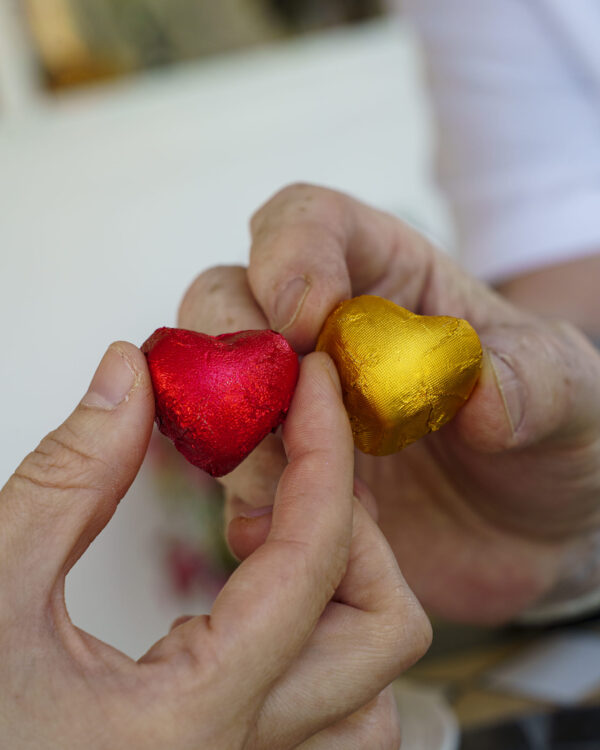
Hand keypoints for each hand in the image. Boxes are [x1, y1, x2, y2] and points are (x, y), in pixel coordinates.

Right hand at [0, 342, 429, 748]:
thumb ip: (73, 475)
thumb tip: (131, 377)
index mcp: (189, 721)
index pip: (312, 559)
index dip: (324, 450)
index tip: (313, 387)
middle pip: (383, 637)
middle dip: (355, 527)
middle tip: (292, 462)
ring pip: (370, 695)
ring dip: (347, 593)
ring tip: (267, 531)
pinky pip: (326, 718)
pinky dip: (320, 639)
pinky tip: (252, 591)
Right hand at [179, 183, 599, 624]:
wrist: (533, 531)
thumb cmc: (549, 435)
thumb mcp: (571, 393)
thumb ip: (537, 379)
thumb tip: (481, 398)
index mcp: (387, 279)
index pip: (307, 223)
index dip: (290, 254)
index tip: (306, 317)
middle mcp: (323, 335)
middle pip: (227, 295)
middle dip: (235, 343)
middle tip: (279, 406)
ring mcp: (294, 407)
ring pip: (210, 385)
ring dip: (233, 431)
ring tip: (292, 485)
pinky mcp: (284, 476)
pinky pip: (230, 474)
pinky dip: (245, 498)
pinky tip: (298, 530)